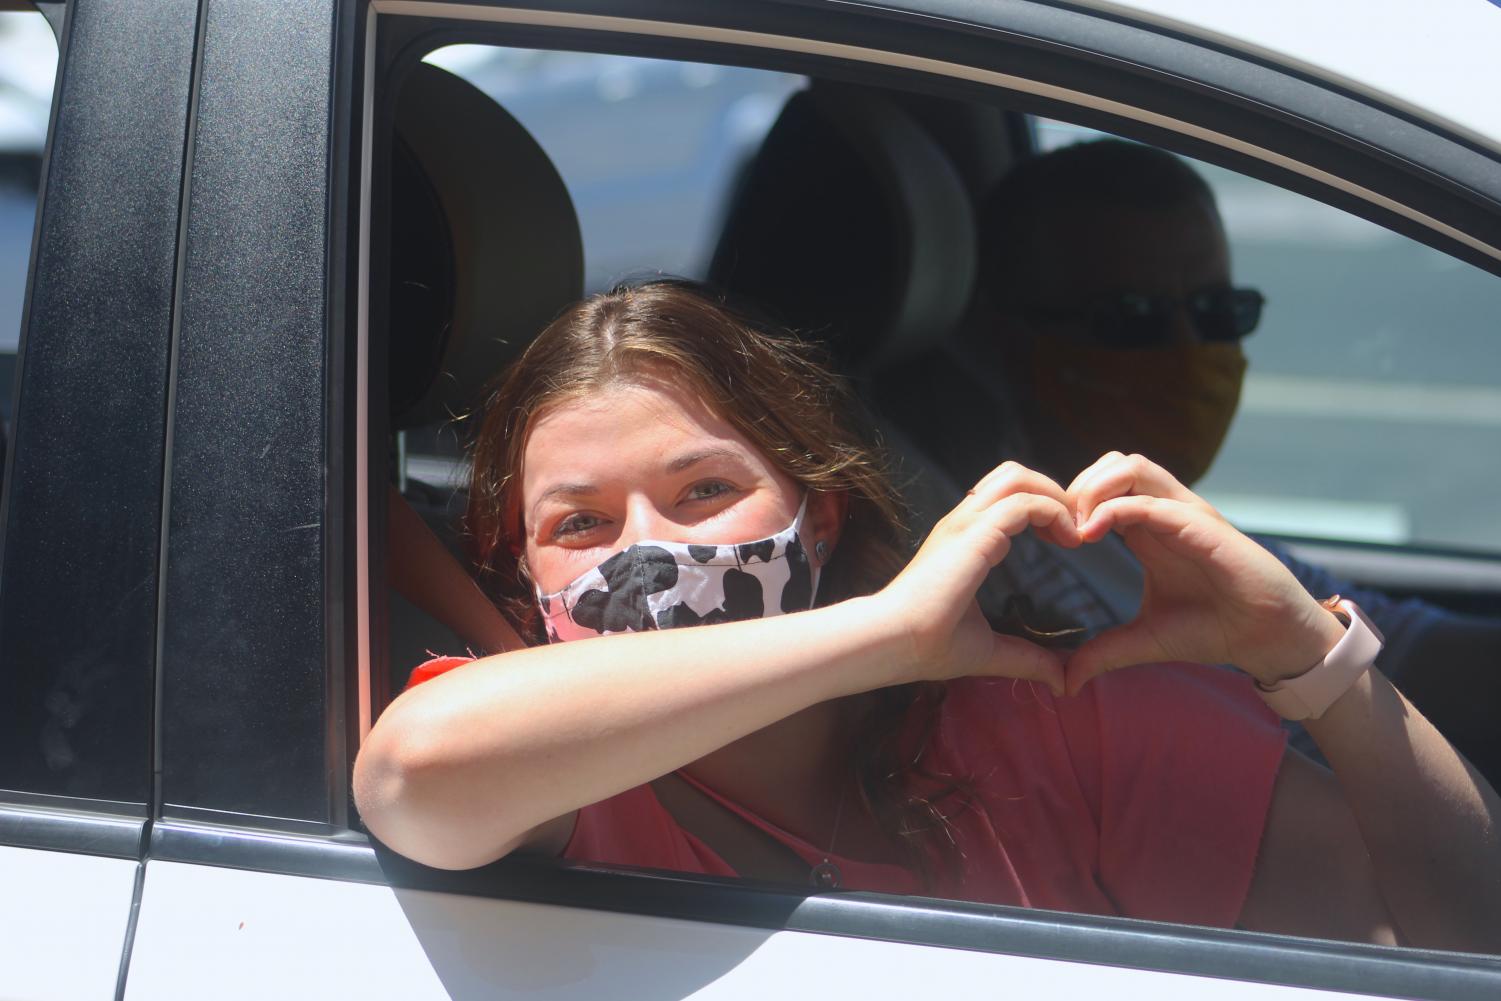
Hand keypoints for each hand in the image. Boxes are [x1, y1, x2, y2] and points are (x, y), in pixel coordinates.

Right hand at [878, 462, 1080, 693]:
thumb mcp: (990, 650)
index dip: (1040, 509)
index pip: (1004, 499)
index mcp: (962, 541)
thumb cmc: (927, 645)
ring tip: (1074, 529)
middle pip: (1012, 474)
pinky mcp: (975, 533)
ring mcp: (966, 523)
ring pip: (1017, 477)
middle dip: (1051, 490)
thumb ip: (1027, 658)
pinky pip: (1024, 502)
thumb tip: (1061, 680)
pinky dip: (1054, 512)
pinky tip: (1069, 540)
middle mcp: (963, 523)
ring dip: (1054, 495)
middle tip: (1075, 527)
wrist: (894, 642)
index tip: (1065, 540)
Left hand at [1063, 452, 1345, 695]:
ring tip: (1076, 528)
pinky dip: (1117, 509)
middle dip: (1077, 486)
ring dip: (1095, 488)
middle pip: (1113, 462)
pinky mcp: (1203, 526)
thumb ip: (1103, 653)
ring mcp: (1185, 514)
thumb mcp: (1144, 640)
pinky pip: (1154, 501)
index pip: (1102, 486)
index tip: (1049, 538)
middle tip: (1059, 527)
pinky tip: (1092, 534)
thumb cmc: (1212, 629)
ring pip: (1132, 465)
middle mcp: (1164, 512)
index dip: (1070, 503)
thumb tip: (1065, 682)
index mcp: (1148, 528)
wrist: (1267, 639)